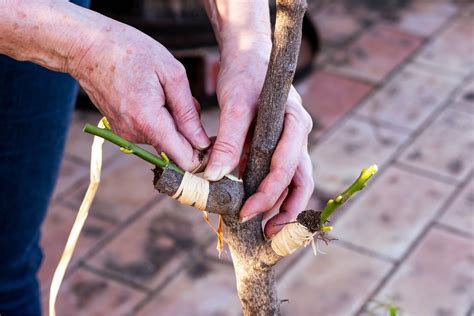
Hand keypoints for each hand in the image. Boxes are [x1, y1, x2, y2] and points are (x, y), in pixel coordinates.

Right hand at [67, 18, 209, 170]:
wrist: (88, 47)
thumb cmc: (131, 52)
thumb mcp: (171, 74)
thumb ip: (188, 112)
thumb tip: (202, 142)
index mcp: (149, 122)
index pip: (183, 159)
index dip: (202, 155)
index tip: (213, 141)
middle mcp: (134, 135)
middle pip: (176, 148)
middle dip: (188, 131)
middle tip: (186, 99)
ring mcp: (125, 134)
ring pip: (164, 139)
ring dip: (173, 122)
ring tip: (164, 92)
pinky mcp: (121, 130)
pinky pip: (150, 132)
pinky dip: (159, 119)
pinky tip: (153, 95)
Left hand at [204, 48, 313, 237]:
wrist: (247, 55)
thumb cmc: (244, 74)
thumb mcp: (233, 105)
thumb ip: (227, 141)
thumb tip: (214, 177)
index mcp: (295, 124)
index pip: (286, 170)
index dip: (267, 196)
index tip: (245, 213)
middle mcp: (298, 136)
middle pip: (300, 182)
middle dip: (286, 212)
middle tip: (268, 235)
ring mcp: (290, 141)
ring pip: (293, 181)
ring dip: (280, 205)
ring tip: (263, 228)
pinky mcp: (278, 144)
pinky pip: (279, 173)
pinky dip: (268, 190)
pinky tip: (251, 203)